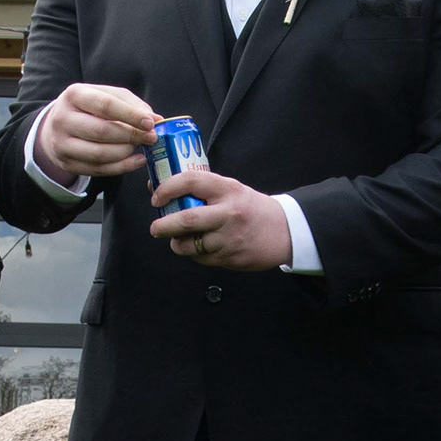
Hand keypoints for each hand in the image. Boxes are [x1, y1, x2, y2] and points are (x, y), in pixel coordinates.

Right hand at [33, 81, 159, 184]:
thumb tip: (155, 119)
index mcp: (74, 95)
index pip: (105, 106)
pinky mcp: (66, 163)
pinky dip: (122, 167)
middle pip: (102, 131)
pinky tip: (136, 160)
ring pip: (100, 154)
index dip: (130, 115)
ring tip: (139, 147)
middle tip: (150, 137)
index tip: (150, 123)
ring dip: (126, 152)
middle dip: (131, 136)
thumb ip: (131, 104)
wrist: (57, 125)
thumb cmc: (89, 107)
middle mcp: (62, 119)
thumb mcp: (106, 95)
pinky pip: (98, 169)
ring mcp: (62, 144)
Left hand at [146, 163, 292, 270]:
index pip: (190, 181)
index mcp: (227, 189)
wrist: (284, 231)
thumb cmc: (251, 208)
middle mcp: (228, 213)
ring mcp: (229, 238)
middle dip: (164, 225)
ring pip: (191, 245)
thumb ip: (202, 189)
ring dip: (177, 244)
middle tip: (156, 228)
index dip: (167, 188)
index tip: (156, 197)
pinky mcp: (230, 257)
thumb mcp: (231, 189)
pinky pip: (201, 258)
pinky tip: (199, 247)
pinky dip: (193, 254)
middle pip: (187, 219)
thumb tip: (160, 187)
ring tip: (176, 239)